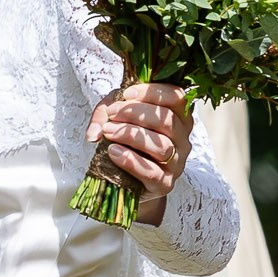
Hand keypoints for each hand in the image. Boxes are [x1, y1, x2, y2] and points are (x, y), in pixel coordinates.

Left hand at [86, 81, 192, 225]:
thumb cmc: (128, 142)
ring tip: (108, 132)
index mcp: (178, 117)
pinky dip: (131, 161)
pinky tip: (113, 152)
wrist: (128, 179)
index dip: (152, 92)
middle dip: (136, 113)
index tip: (126, 94)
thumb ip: (105, 112)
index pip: (177, 97)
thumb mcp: (117, 117)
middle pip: (168, 120)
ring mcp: (176, 163)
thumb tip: (95, 132)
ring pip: (162, 146)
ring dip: (132, 135)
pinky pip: (152, 173)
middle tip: (112, 114)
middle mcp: (182, 139)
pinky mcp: (165, 184)